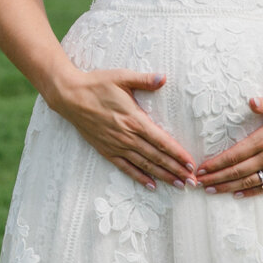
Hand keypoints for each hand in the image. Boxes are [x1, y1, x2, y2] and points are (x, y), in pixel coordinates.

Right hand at [46, 67, 197, 189]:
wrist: (69, 96)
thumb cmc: (96, 84)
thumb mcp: (122, 77)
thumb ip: (145, 80)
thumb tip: (164, 78)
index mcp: (134, 119)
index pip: (162, 141)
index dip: (178, 153)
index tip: (191, 163)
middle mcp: (127, 136)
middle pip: (157, 157)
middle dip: (176, 170)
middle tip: (192, 181)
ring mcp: (116, 145)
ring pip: (144, 164)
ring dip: (163, 176)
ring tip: (178, 185)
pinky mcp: (106, 150)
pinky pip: (125, 167)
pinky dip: (139, 177)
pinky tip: (151, 185)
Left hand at [195, 93, 262, 195]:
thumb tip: (251, 101)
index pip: (235, 155)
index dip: (216, 163)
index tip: (200, 168)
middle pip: (237, 171)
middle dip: (215, 178)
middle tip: (197, 183)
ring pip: (250, 181)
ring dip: (228, 187)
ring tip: (211, 190)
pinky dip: (251, 192)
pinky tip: (238, 194)